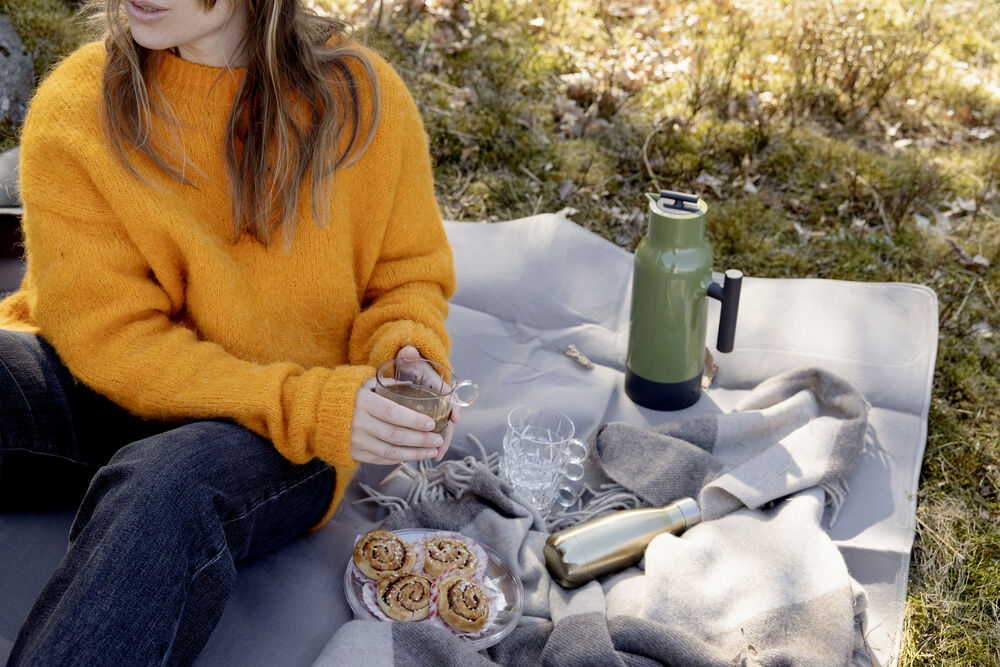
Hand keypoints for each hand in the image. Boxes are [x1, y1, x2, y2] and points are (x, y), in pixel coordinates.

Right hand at [350, 377, 444, 463]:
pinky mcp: (355, 453)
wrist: (319, 413)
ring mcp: (357, 441)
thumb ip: (389, 384)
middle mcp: (359, 423)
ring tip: (432, 451)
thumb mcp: (365, 383)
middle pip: (396, 436)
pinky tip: (414, 455)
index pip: (393, 413)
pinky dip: (401, 459)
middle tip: (438, 440)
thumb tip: (414, 385)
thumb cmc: (350, 395)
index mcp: (364, 402)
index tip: (431, 423)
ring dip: (415, 453)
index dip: (414, 420)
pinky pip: (382, 459)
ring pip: (391, 452)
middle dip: (421, 440)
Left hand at [395, 345, 460, 460]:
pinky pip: (430, 432)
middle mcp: (438, 399)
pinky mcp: (425, 418)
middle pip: (446, 418)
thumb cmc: (409, 364)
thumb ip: (408, 355)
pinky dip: (428, 443)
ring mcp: (432, 410)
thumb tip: (407, 351)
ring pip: (440, 428)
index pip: (449, 396)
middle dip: (446, 434)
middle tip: (440, 448)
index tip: (455, 417)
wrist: (404, 369)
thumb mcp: (408, 358)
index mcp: (437, 384)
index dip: (453, 407)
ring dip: (439, 443)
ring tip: (434, 456)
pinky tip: (425, 454)